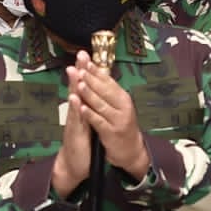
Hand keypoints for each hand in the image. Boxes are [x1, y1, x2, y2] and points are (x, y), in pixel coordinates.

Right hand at [51, 59, 92, 197]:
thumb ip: (88, 110)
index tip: (88, 55)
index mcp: (81, 110)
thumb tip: (92, 96)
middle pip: (77, 89)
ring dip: (74, 85)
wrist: (73, 166)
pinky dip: (75, 108)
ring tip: (74, 69)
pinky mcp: (74, 133)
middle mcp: (75, 113)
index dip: (86, 72)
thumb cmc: (82, 145)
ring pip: (74, 101)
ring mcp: (73, 122)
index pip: (84, 87)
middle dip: (79, 71)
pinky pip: (75, 119)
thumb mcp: (87, 124)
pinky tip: (74, 97)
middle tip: (81, 54)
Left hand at [74, 57, 148, 177]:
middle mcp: (123, 107)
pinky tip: (82, 108)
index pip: (109, 81)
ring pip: (101, 105)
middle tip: (81, 69)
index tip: (86, 61)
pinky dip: (90, 114)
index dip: (97, 71)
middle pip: (105, 91)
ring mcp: (117, 120)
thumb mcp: (119, 106)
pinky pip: (99, 122)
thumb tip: (98, 72)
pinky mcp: (111, 133)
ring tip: (79, 85)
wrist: (130, 150)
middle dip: (92, 80)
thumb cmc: (121, 124)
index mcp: (123, 98)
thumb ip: (109, 91)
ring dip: (89, 94)